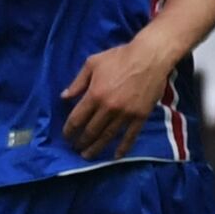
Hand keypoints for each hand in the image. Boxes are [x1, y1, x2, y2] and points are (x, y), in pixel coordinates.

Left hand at [61, 40, 172, 158]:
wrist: (150, 56)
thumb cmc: (120, 57)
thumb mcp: (93, 63)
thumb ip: (78, 82)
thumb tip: (64, 97)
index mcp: (95, 94)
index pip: (77, 119)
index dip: (69, 130)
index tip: (66, 136)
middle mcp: (108, 108)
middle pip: (91, 131)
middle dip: (81, 142)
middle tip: (76, 148)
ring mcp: (125, 114)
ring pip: (107, 137)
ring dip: (96, 148)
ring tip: (88, 156)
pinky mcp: (140, 116)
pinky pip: (130, 136)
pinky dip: (122, 148)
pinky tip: (116, 156)